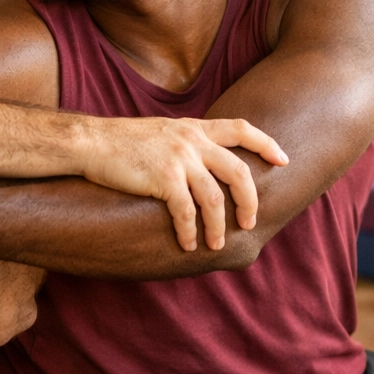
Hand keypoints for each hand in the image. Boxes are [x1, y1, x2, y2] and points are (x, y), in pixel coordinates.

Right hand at [80, 117, 287, 252]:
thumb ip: (184, 143)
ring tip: (214, 244)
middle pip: (238, 171)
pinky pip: (186, 212)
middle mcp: (191, 141)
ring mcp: (178, 159)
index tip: (283, 160)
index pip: (242, 129)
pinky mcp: (163, 178)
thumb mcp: (160, 132)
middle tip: (248, 222)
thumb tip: (199, 166)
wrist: (90, 142)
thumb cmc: (119, 142)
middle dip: (249, 201)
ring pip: (215, 198)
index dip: (266, 144)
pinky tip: (187, 243)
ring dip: (218, 226)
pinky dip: (190, 231)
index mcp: (193, 128)